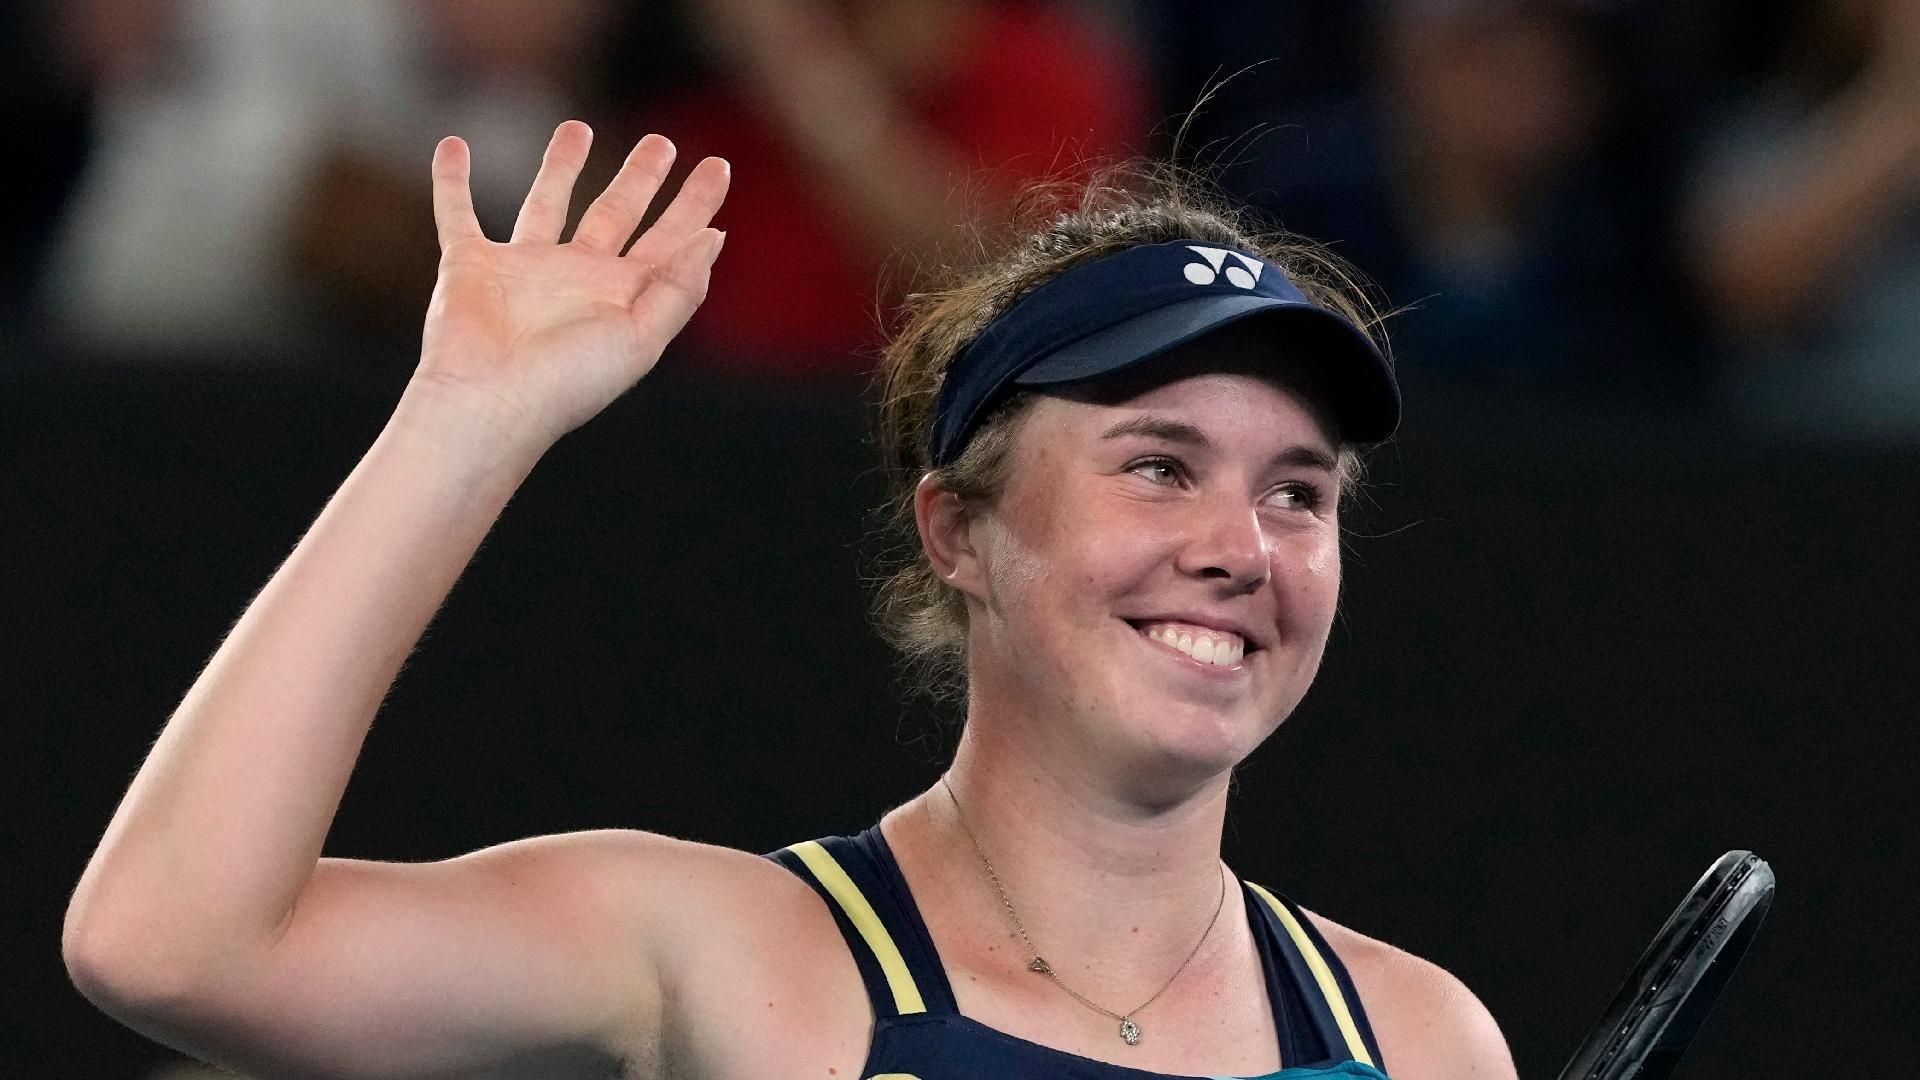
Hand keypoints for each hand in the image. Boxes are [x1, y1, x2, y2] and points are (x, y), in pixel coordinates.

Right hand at [409, 121, 729, 452]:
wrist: (489, 403)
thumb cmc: (568, 380)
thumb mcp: (641, 336)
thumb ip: (680, 287)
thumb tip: (714, 236)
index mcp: (621, 297)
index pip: (668, 240)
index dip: (695, 205)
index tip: (719, 165)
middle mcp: (576, 278)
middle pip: (616, 213)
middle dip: (639, 177)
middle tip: (660, 141)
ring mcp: (522, 270)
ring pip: (546, 203)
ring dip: (560, 166)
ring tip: (577, 127)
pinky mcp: (469, 265)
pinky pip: (457, 213)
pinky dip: (451, 182)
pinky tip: (453, 146)